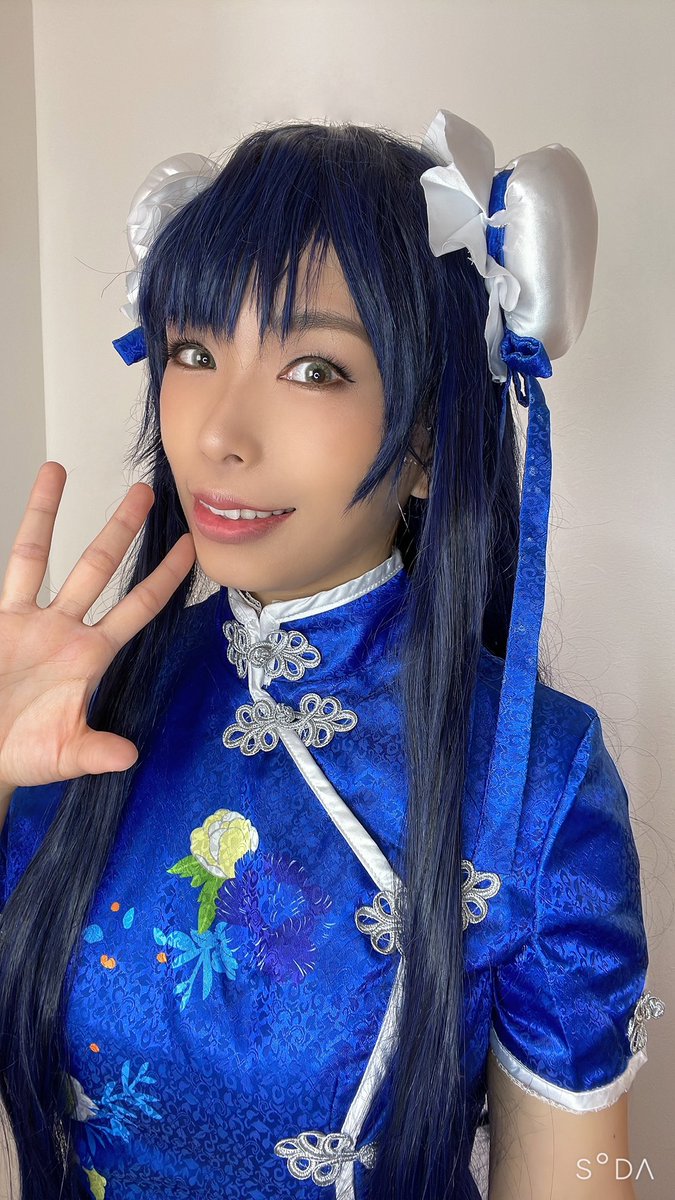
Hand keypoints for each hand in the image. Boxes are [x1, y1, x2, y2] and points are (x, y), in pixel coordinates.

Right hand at [0, 462, 194, 788]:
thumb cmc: (22, 754)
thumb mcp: (64, 755)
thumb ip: (97, 751)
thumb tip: (130, 756)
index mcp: (91, 656)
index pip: (138, 607)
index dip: (165, 578)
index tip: (190, 549)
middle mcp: (66, 629)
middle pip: (99, 566)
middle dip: (122, 529)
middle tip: (147, 491)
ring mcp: (31, 619)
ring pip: (44, 555)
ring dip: (51, 513)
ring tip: (59, 468)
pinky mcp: (0, 618)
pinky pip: (9, 569)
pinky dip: (17, 539)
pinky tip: (23, 501)